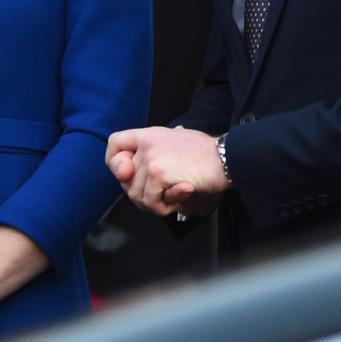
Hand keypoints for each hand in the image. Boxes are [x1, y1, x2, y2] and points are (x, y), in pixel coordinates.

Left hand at [106, 126, 229, 215]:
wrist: (225, 158)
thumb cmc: (206, 155)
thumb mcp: (175, 145)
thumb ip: (153, 154)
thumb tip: (126, 172)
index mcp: (149, 134)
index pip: (115, 143)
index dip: (115, 162)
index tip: (125, 173)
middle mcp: (146, 144)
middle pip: (124, 178)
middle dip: (142, 193)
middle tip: (162, 194)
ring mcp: (151, 158)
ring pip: (136, 195)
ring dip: (156, 203)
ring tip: (175, 194)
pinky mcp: (158, 173)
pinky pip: (151, 202)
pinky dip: (165, 207)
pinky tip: (181, 194)